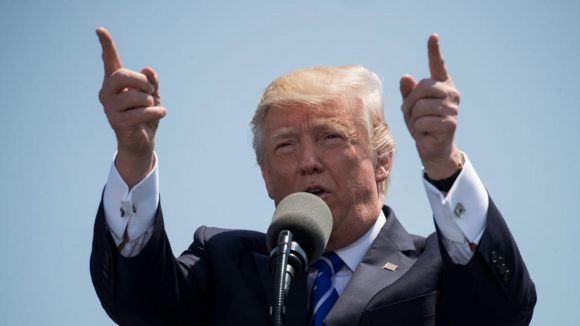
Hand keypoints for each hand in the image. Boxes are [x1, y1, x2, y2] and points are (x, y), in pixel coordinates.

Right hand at [96, 27, 165, 186]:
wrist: (143, 142)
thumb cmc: (146, 115)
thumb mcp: (153, 94)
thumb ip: (151, 81)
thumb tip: (148, 70)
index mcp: (115, 83)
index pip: (109, 60)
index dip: (106, 45)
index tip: (100, 30)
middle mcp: (108, 93)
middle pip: (122, 75)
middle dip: (142, 81)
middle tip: (151, 90)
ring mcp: (110, 108)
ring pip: (135, 96)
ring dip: (150, 101)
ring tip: (153, 107)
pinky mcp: (118, 122)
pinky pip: (142, 112)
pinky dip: (156, 111)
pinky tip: (160, 113)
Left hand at [400, 34, 461, 179]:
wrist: (433, 149)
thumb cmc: (422, 124)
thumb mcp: (411, 107)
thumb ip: (408, 92)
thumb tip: (405, 77)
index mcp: (442, 86)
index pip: (438, 66)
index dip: (434, 51)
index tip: (432, 36)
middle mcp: (451, 94)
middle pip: (423, 87)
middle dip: (410, 102)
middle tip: (411, 114)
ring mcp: (453, 108)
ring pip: (421, 106)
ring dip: (414, 118)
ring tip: (420, 124)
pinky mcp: (450, 123)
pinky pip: (423, 121)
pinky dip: (419, 129)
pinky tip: (426, 133)